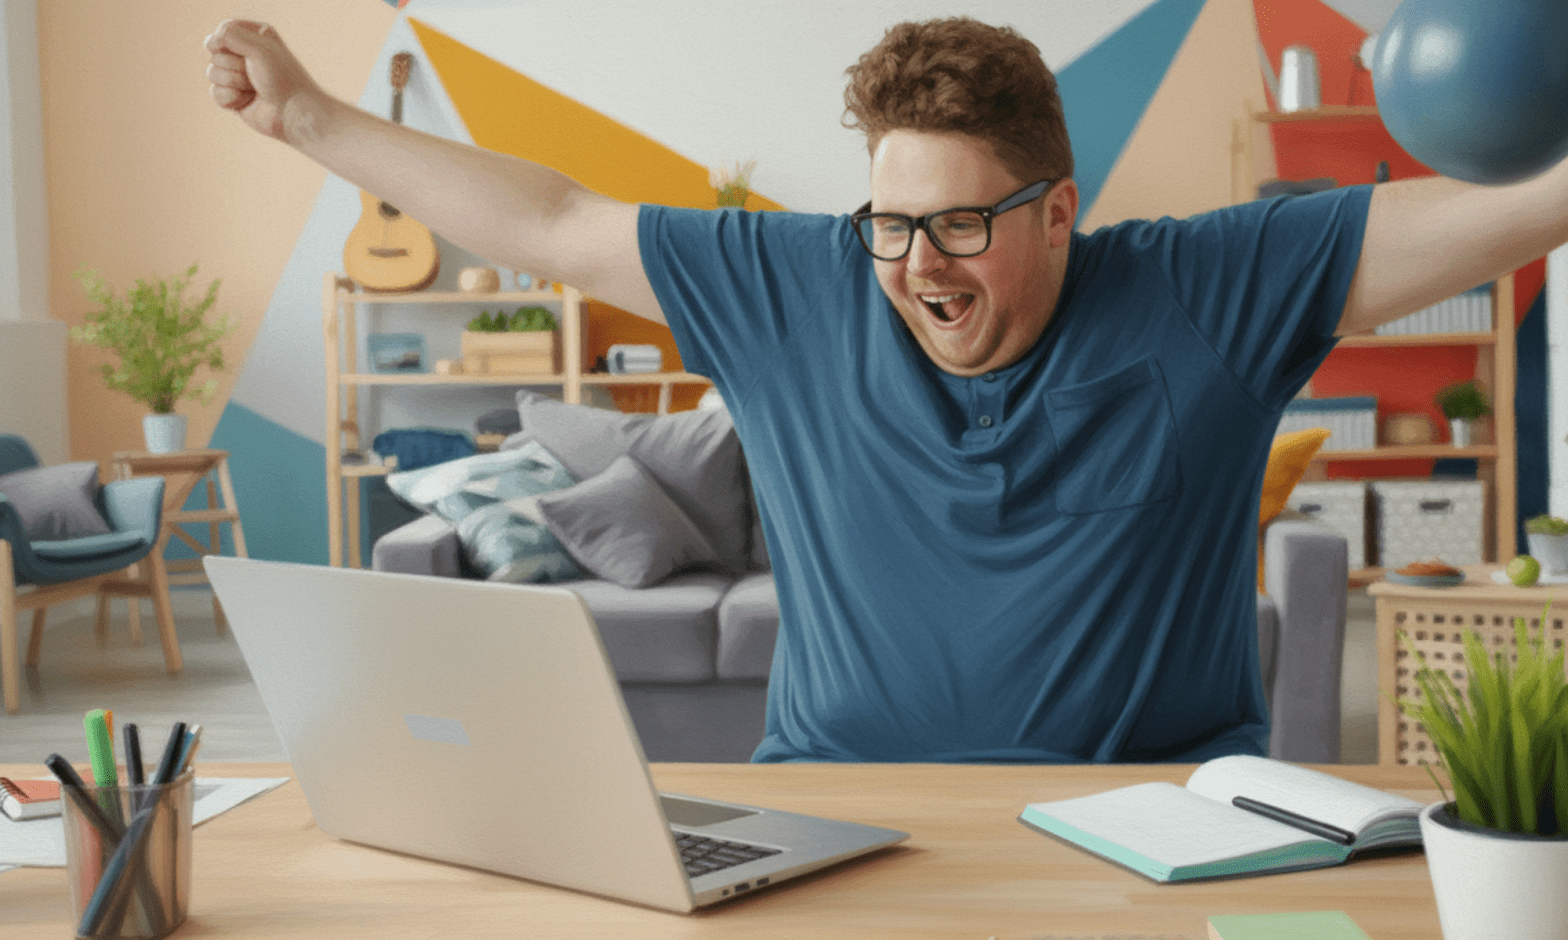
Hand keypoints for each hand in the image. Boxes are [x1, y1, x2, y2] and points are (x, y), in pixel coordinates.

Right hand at [204, 19, 321, 143]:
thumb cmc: (282, 79)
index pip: (225, 29)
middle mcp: (247, 54)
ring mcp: (239, 76)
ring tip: (254, 88)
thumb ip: (228, 35)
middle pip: (216, 53)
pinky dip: (230, 98)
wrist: (293, 113)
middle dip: (234, 66)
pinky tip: (247, 101)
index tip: (247, 52)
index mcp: (256, 36)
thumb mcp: (258, 48)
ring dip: (233, 82)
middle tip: (257, 75)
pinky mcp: (234, 97)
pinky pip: (215, 92)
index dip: (228, 41)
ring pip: (212, 72)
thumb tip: (209, 44)